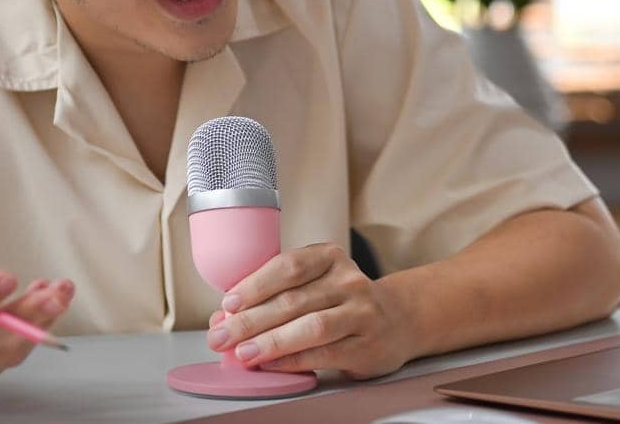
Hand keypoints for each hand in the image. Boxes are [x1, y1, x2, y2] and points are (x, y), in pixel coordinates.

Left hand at [205, 242, 415, 379]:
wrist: (398, 320)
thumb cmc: (342, 301)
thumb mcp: (316, 282)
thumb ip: (275, 294)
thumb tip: (225, 316)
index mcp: (330, 256)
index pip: (289, 266)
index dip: (255, 285)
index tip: (228, 304)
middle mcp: (348, 281)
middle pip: (293, 300)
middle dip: (251, 320)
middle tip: (221, 336)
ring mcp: (361, 313)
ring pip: (310, 327)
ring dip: (270, 342)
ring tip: (243, 354)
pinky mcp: (367, 345)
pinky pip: (323, 353)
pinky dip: (292, 360)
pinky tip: (270, 364)